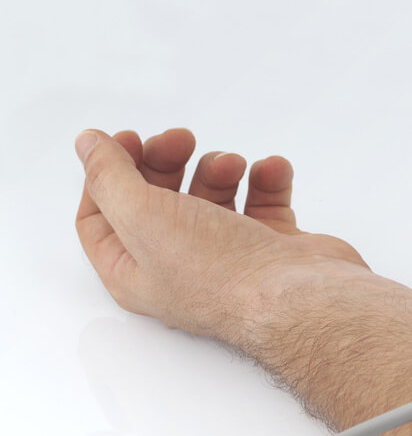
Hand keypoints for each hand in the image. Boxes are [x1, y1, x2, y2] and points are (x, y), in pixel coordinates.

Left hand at [75, 128, 368, 347]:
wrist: (298, 296)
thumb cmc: (222, 275)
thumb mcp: (142, 215)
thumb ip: (108, 175)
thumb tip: (88, 145)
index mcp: (136, 272)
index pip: (101, 217)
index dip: (107, 174)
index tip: (128, 140)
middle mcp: (179, 267)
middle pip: (157, 200)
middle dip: (167, 161)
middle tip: (181, 140)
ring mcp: (229, 256)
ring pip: (212, 196)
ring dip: (219, 168)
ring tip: (233, 165)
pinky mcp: (272, 247)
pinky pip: (263, 200)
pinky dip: (267, 179)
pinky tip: (271, 171)